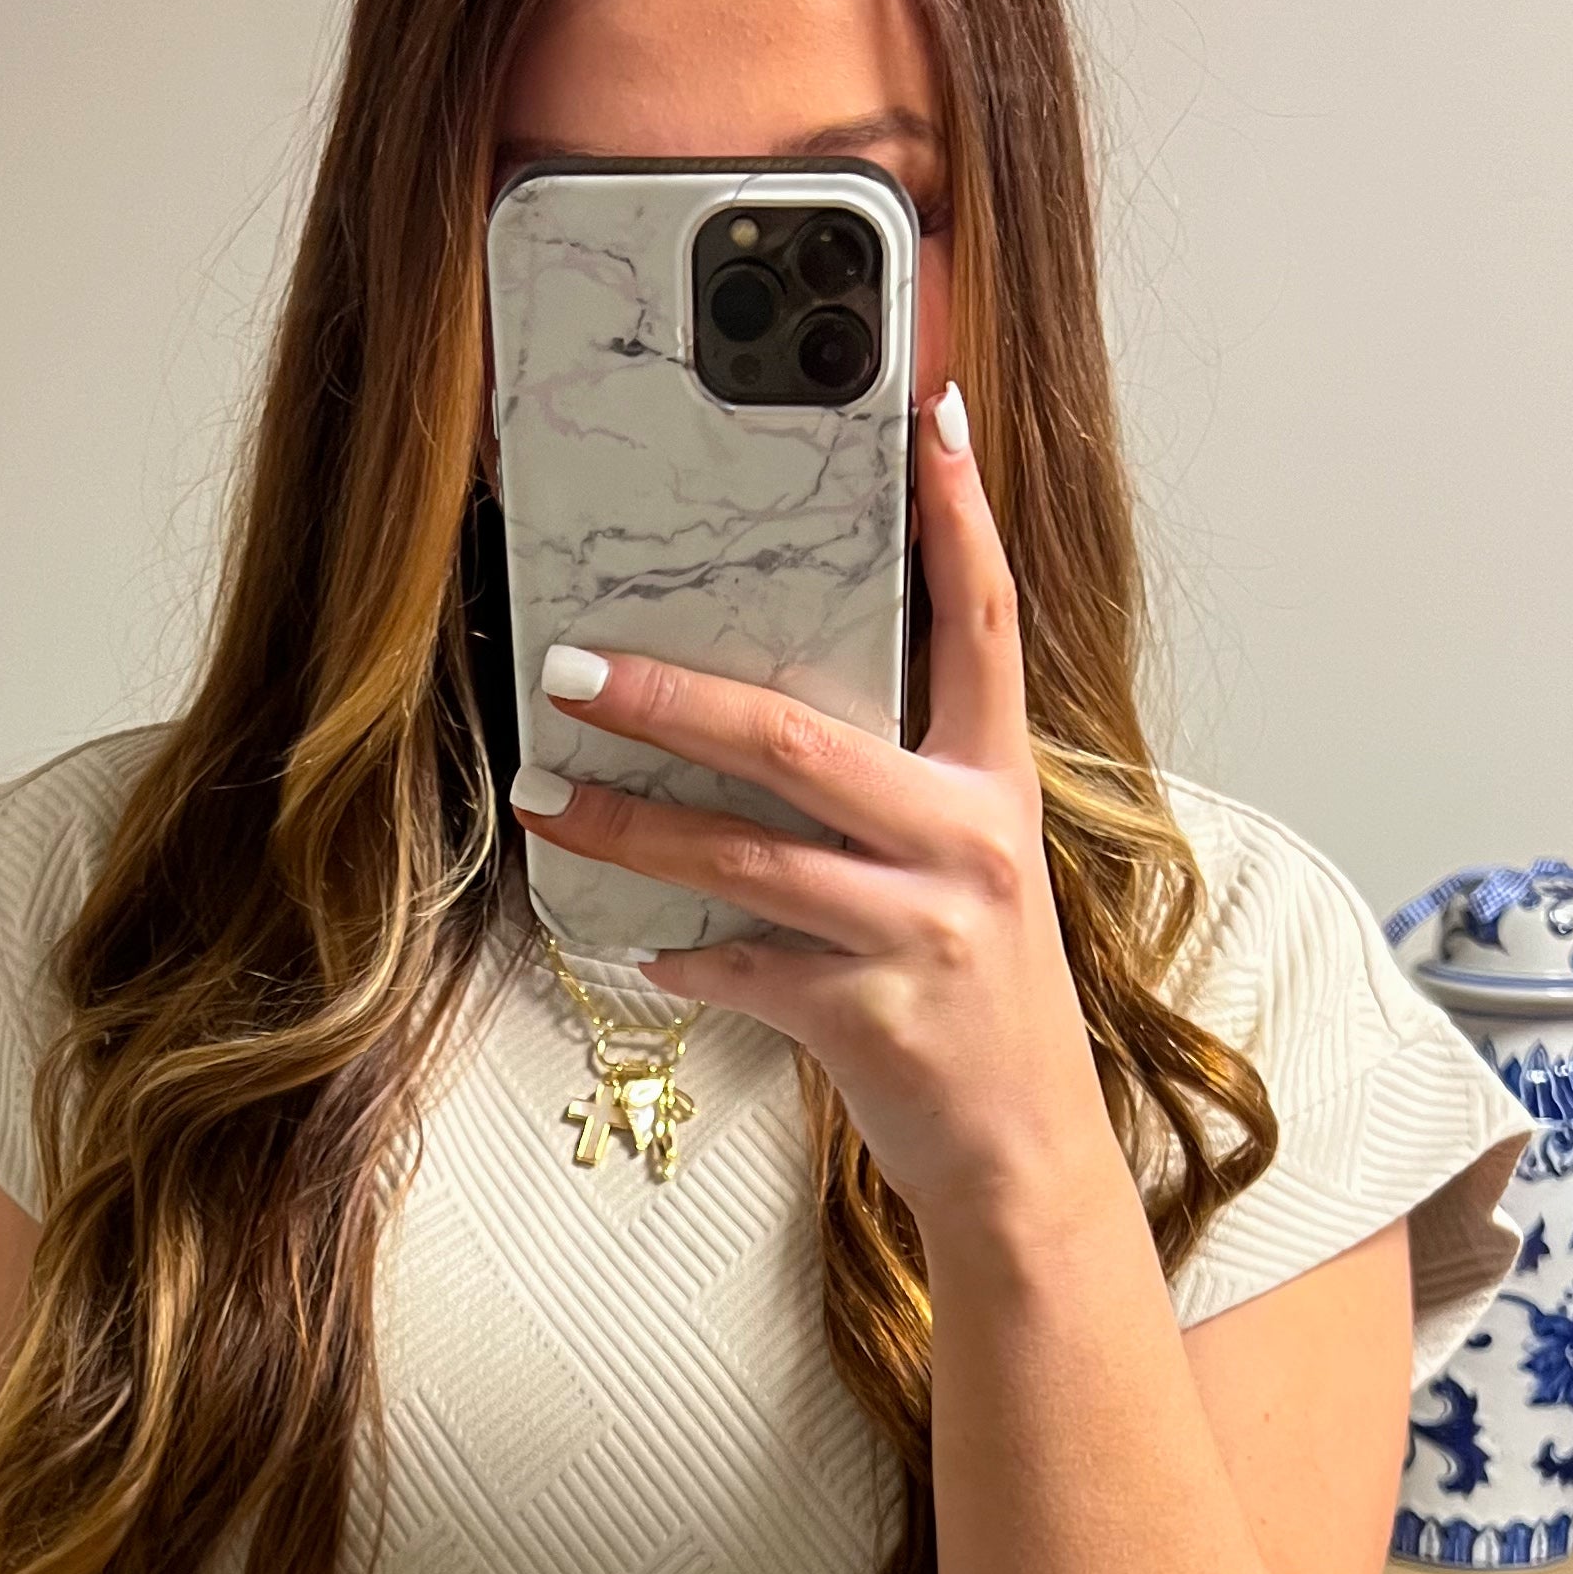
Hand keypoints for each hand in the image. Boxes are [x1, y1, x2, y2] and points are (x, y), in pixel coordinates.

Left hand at [511, 382, 1110, 1237]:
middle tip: (573, 667)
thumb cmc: (977, 1000)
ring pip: (745, 857)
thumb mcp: (967, 873)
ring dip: (630, 827)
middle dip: (672, 699)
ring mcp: (922, 931)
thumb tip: (766, 717)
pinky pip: (744, 967)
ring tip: (548, 797)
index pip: (984, 622)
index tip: (927, 418)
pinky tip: (632, 946)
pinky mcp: (871, 1016)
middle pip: (801, 738)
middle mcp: (968, 843)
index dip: (959, 518)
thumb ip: (898, 790)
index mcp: (994, 786)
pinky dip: (680, 956)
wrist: (1024, 1156)